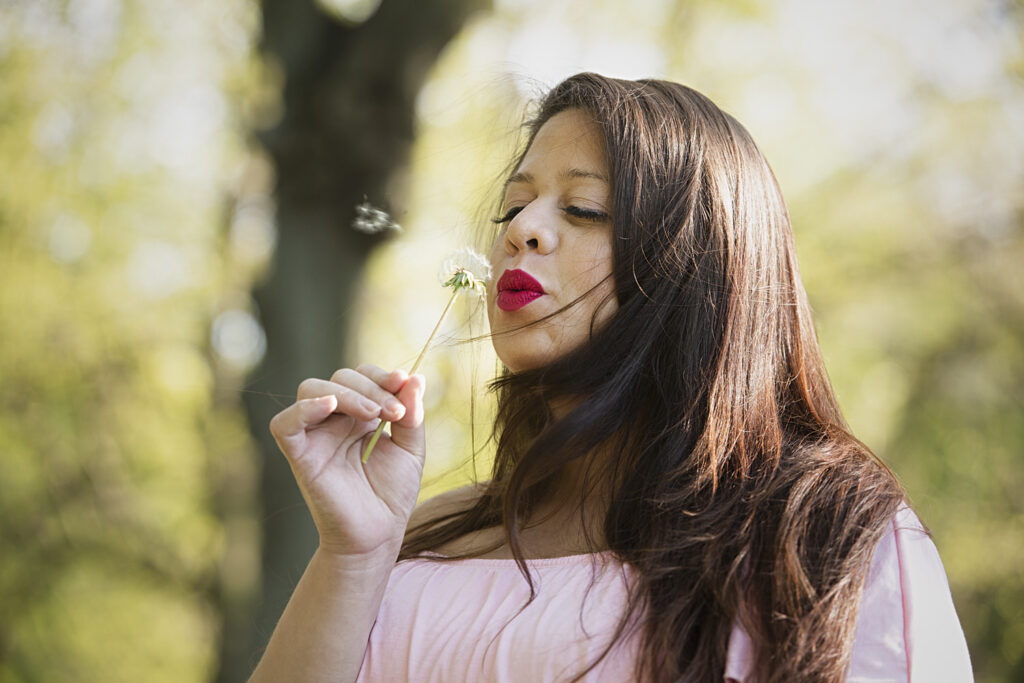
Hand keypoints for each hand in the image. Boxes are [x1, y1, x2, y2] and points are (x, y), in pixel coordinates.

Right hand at [269, 364, 426, 558]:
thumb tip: (415, 379)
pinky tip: (330, 406)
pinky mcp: (300, 455)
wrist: (378, 533)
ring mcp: (315, 435)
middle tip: (394, 412)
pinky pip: (285, 424)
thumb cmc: (392, 493)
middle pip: (339, 378)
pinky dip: (303, 409)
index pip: (361, 376)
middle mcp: (334, 420)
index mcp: (359, 415)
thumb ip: (412, 414)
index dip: (381, 375)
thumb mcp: (411, 448)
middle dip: (370, 387)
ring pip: (312, 389)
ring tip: (375, 414)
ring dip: (347, 393)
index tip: (404, 383)